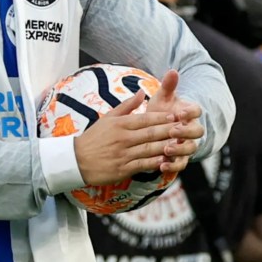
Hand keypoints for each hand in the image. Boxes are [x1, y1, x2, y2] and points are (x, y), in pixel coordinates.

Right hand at [73, 70, 203, 184]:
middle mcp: (123, 138)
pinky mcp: (122, 169)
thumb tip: (142, 92)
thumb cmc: (94, 138)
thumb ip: (127, 106)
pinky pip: (142, 164)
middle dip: (169, 130)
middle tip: (186, 127)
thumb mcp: (108, 118)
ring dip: (166, 146)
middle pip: (151, 133)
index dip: (162, 117)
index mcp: (120, 124)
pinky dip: (155, 162)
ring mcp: (123, 154)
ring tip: (181, 143)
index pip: (145, 119)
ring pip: (149, 149)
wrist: (76, 160)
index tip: (177, 115)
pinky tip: (166, 160)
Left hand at [144, 69, 204, 172]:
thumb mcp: (162, 99)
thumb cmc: (160, 112)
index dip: (190, 112)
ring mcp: (187, 145)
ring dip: (180, 149)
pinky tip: (162, 165)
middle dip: (186, 131)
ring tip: (167, 148)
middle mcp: (191, 130)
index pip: (197, 111)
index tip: (179, 112)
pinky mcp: (179, 159)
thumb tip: (172, 70)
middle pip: (198, 132)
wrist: (153, 131)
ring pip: (191, 149)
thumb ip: (168, 86)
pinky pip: (180, 164)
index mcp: (189, 114)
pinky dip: (172, 165)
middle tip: (173, 130)